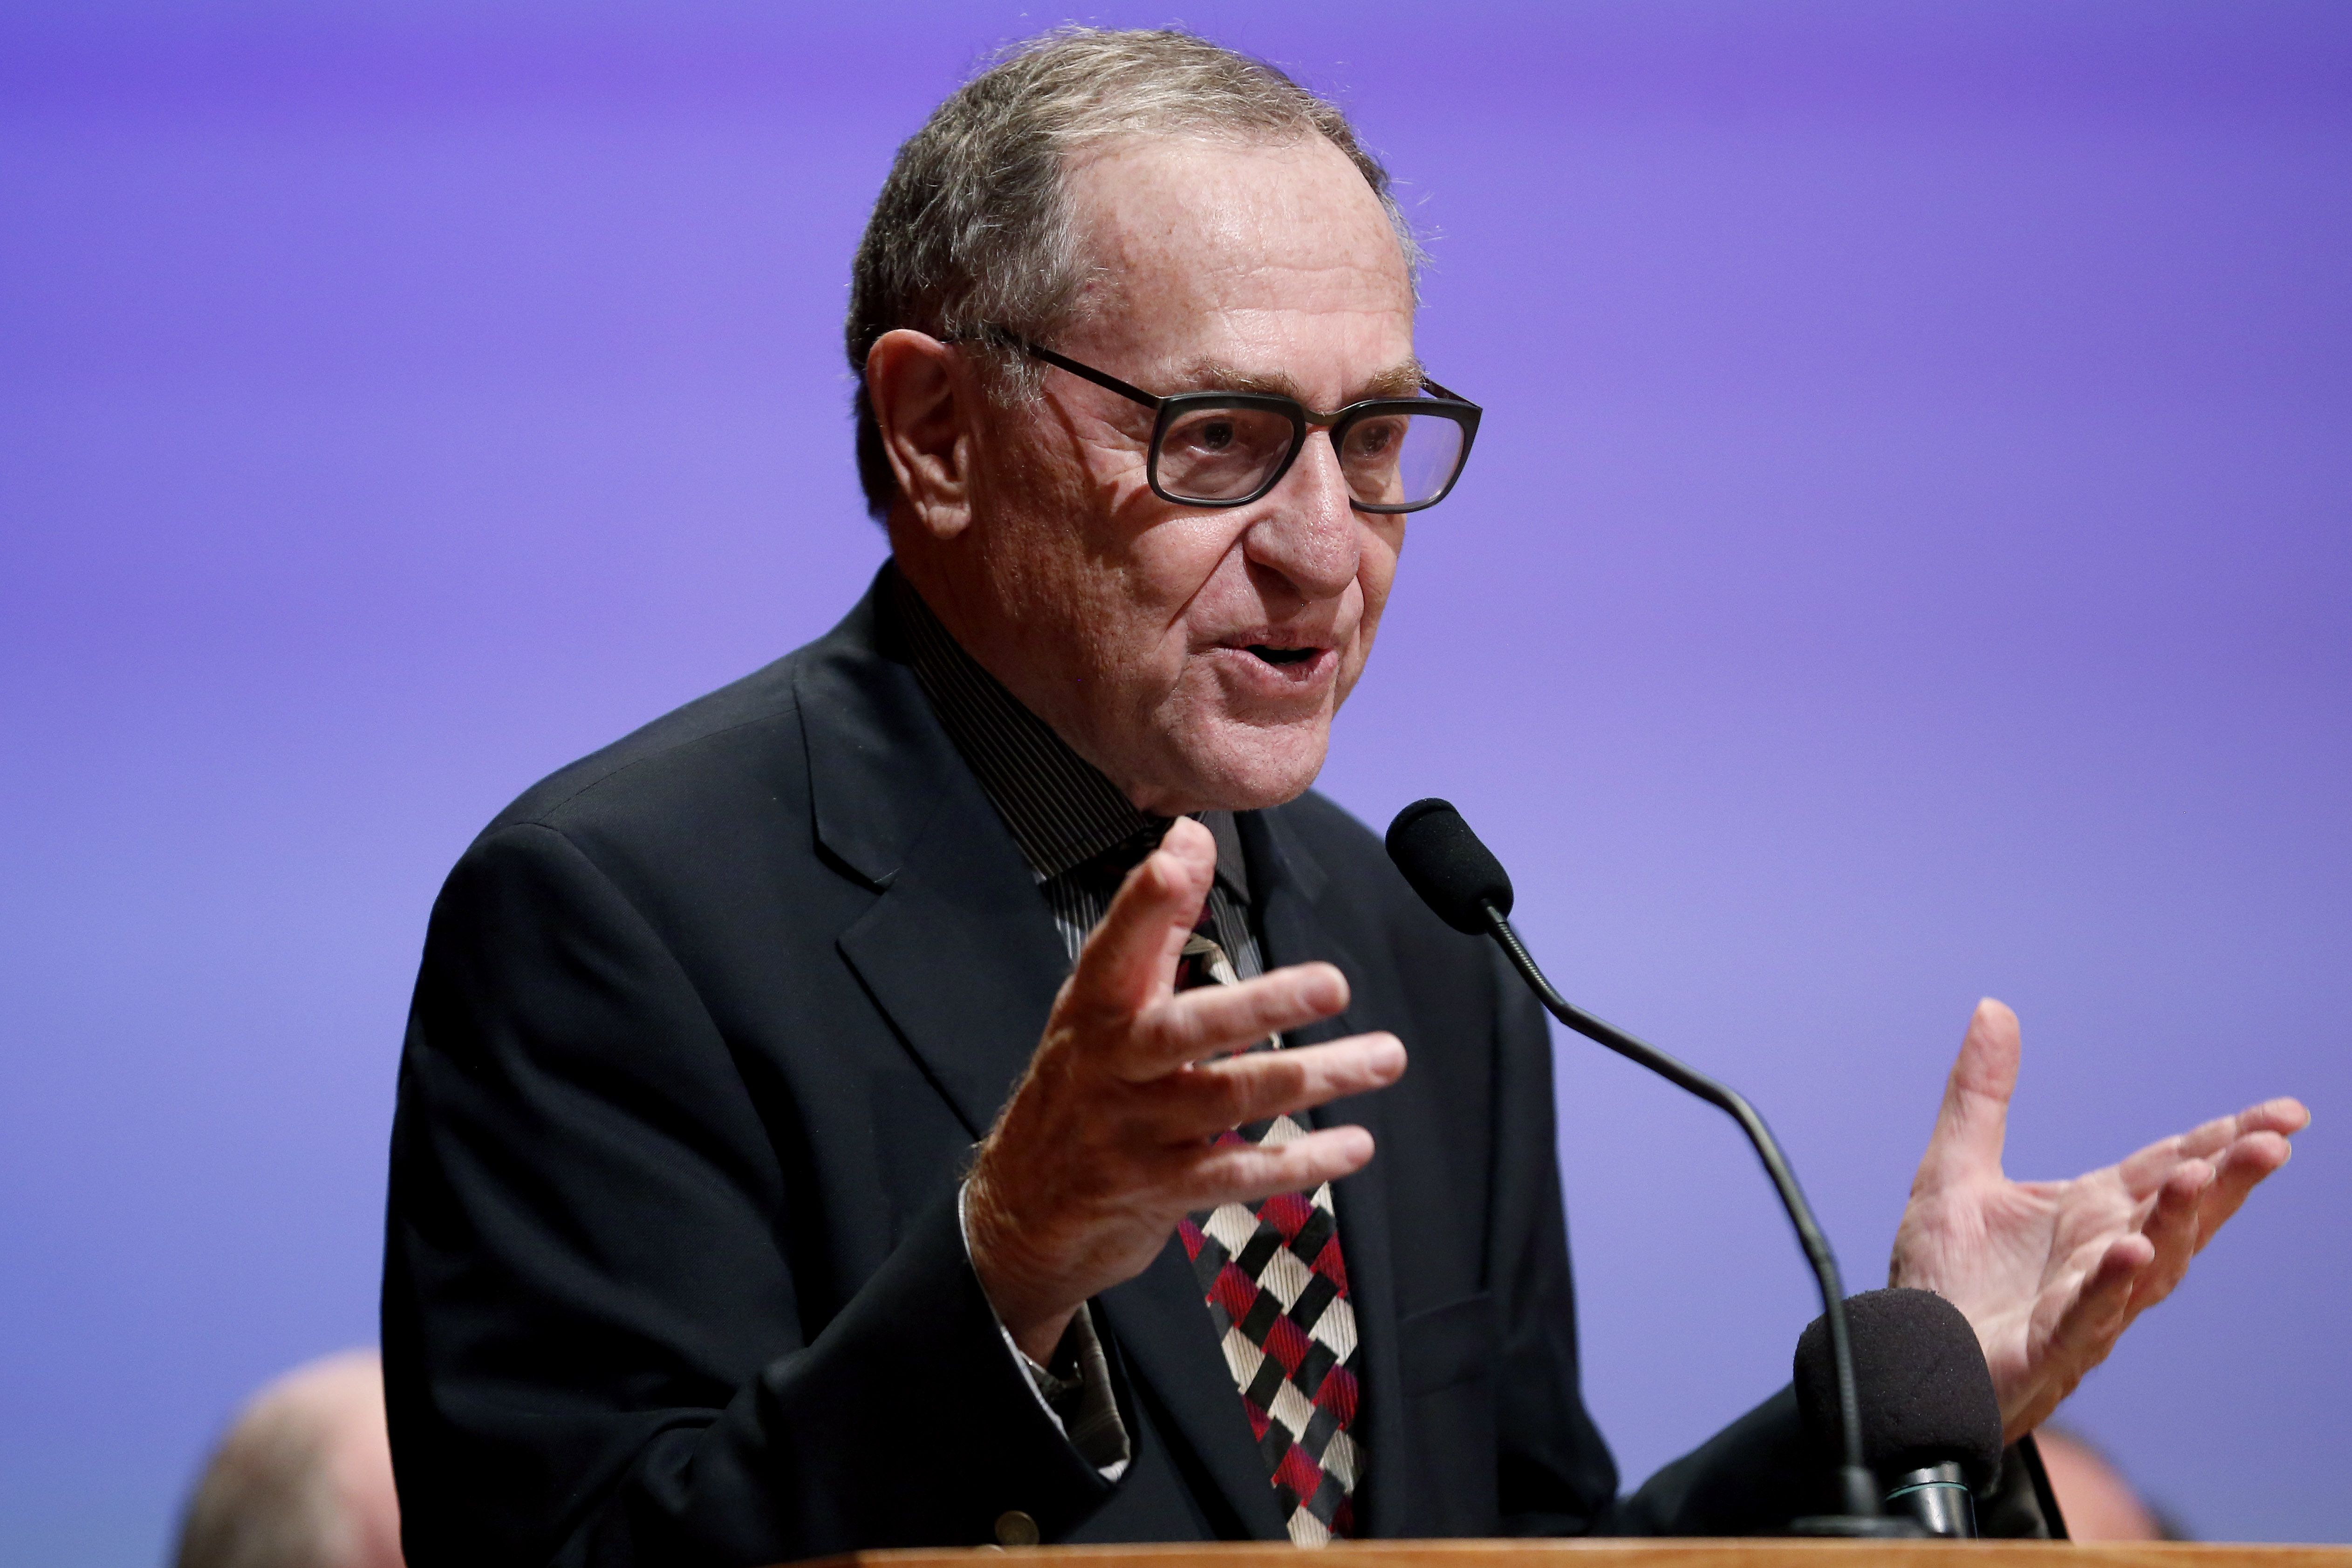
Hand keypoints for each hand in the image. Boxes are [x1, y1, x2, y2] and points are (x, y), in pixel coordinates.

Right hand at [964, 817, 1407, 1362]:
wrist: (1021, 1211)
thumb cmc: (1079, 1087)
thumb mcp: (1101, 1004)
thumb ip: (1154, 922)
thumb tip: (1188, 835)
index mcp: (1094, 1010)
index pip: (1117, 947)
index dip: (1146, 903)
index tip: (1179, 856)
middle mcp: (1110, 1066)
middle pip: (1186, 1030)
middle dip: (1263, 1005)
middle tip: (1334, 984)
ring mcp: (1132, 1132)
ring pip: (1229, 1100)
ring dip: (1313, 1077)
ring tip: (1382, 1057)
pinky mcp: (1157, 1190)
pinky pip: (1237, 1174)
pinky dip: (1300, 1161)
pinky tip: (1354, 1144)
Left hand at [1890, 998, 2306, 1440]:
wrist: (1905, 1357)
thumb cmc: (1942, 1280)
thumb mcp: (1953, 1168)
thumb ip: (1981, 1094)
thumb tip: (1993, 1008)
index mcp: (2089, 1214)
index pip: (2168, 1168)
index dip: (2224, 1140)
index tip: (2284, 1114)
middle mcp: (2102, 1258)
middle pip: (2180, 1214)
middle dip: (2228, 1178)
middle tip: (2273, 1141)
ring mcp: (2083, 1306)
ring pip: (2149, 1265)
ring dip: (2176, 1222)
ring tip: (2202, 1176)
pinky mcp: (2048, 1347)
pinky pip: (2087, 1315)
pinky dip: (2110, 1286)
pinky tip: (2130, 1254)